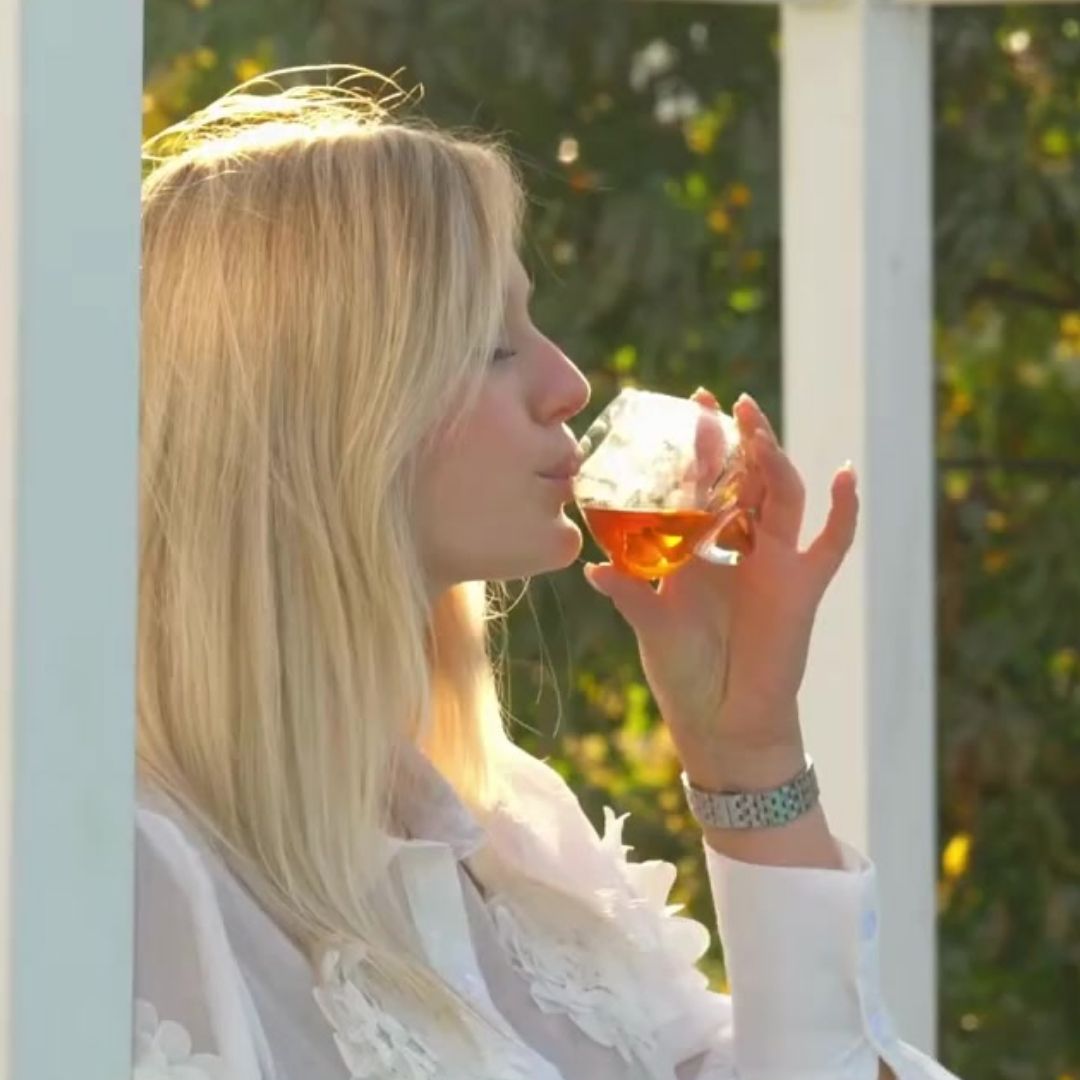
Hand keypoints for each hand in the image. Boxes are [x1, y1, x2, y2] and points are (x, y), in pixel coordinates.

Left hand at [582, 389, 858, 769]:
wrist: (723, 721)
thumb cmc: (684, 672)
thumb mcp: (652, 625)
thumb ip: (630, 593)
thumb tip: (593, 566)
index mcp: (700, 547)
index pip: (701, 484)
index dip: (697, 448)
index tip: (686, 406)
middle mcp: (739, 546)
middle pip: (744, 478)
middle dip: (735, 439)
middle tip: (720, 401)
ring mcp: (774, 562)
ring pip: (782, 496)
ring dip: (772, 459)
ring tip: (756, 426)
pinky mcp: (802, 586)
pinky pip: (831, 543)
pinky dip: (844, 511)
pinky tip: (846, 474)